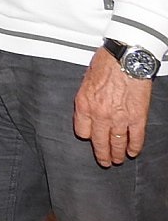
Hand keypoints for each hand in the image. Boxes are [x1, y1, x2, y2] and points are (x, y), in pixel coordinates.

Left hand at [74, 46, 152, 165]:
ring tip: (118, 160)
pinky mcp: (137, 118)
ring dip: (117, 154)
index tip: (90, 138)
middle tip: (104, 161)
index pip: (82, 131)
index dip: (87, 136)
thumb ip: (87, 97)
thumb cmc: (106, 64)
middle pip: (99, 142)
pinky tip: (132, 152)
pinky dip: (134, 147)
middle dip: (102, 154)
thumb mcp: (87, 80)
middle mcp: (100, 114)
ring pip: (117, 143)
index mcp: (84, 104)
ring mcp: (119, 118)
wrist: (126, 59)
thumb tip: (89, 106)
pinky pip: (135, 138)